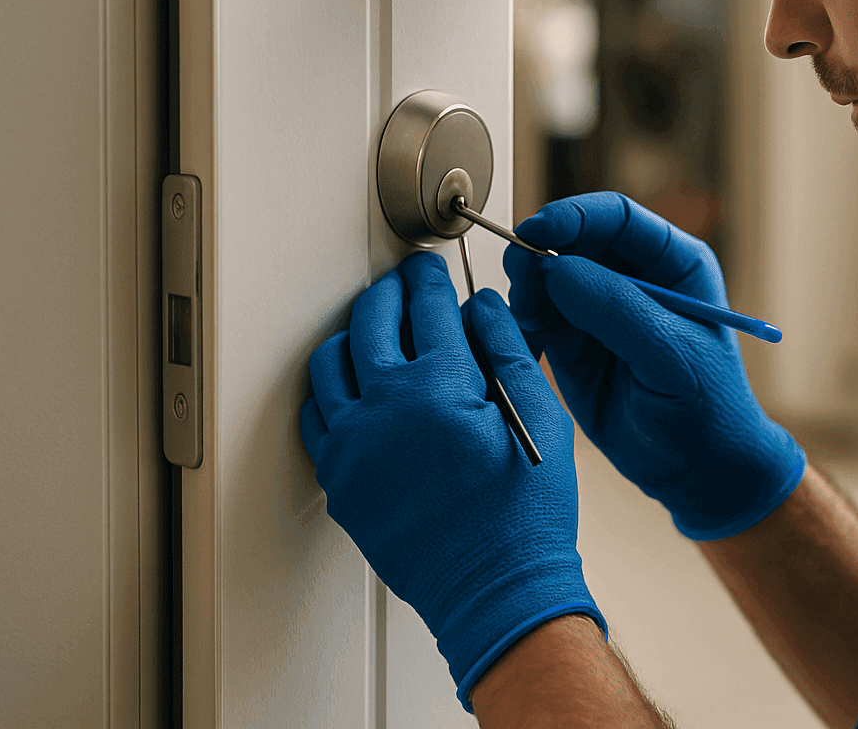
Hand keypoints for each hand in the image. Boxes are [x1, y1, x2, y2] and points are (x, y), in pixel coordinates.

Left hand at [300, 250, 603, 711]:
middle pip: (372, 321)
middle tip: (403, 286)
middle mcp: (384, 409)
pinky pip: (317, 418)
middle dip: (390, 293)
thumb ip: (509, 350)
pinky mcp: (340, 481)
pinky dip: (330, 390)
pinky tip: (351, 387)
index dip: (430, 279)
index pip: (428, 306)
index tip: (430, 269)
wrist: (495, 589)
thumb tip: (483, 306)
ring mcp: (352, 447)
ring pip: (331, 363)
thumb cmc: (525, 515)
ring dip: (354, 335)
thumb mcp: (540, 418)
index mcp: (439, 388)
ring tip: (374, 330)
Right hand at [503, 191, 804, 540]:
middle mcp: (633, 278)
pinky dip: (521, 323)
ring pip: (548, 277)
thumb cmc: (707, 408)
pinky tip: (526, 341)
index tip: (539, 230)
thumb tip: (559, 268)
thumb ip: (617, 310)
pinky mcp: (572, 344)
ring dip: (527, 288)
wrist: (697, 470)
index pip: (619, 218)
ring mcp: (599, 309)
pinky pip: (535, 317)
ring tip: (527, 316)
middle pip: (575, 240)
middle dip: (542, 250)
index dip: (575, 216)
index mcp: (674, 264)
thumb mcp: (671, 357)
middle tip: (518, 270)